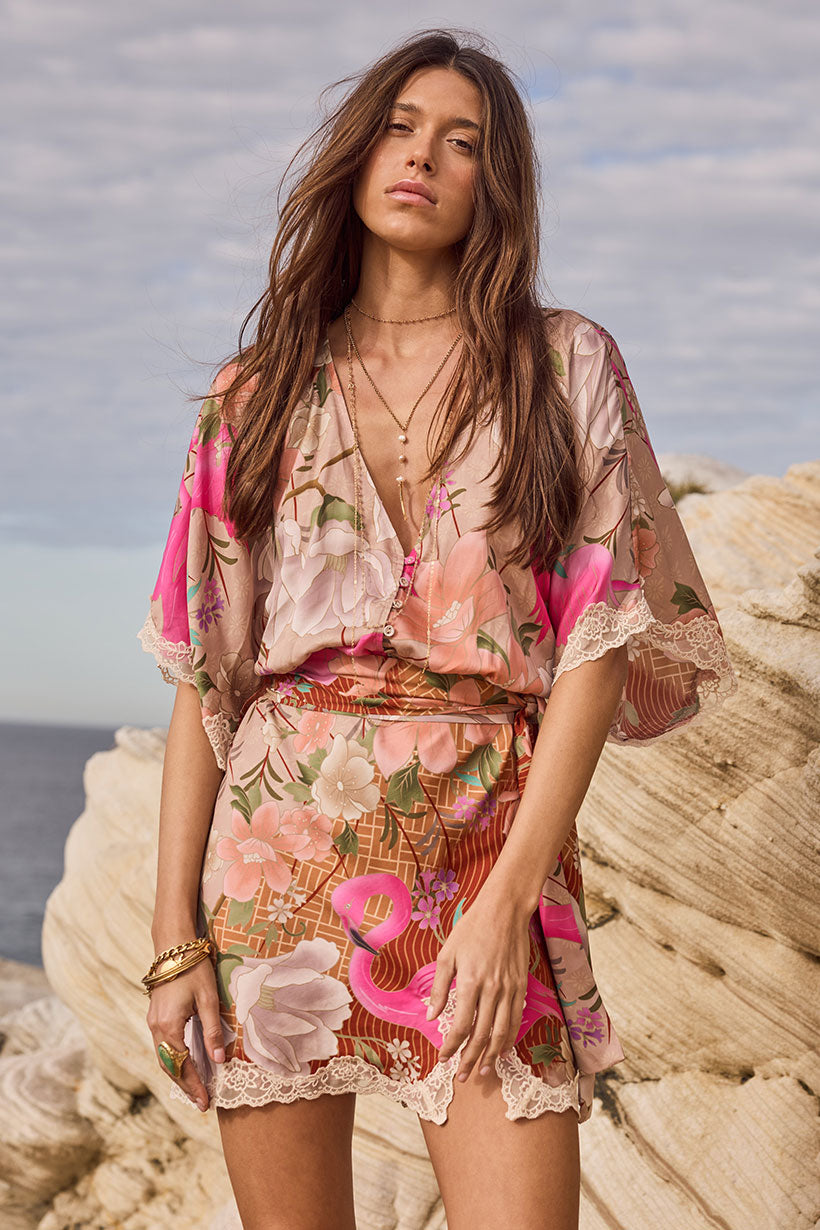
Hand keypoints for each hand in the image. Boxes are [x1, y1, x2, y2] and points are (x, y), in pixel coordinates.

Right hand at [146, 955, 224, 1110]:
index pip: (182, 1065)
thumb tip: (219, 1061)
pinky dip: (173, 1061)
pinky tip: (184, 1065)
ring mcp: (152, 1021)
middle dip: (185, 1086)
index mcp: (169, 1025)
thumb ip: (212, 1030)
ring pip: (163, 1058)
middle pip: (169, 1066)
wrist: (174, 946)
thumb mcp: (209, 998)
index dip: (194, 1085)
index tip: (205, 1103)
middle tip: (201, 1103)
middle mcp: (156, 1027)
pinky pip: (162, 1046)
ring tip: (194, 1090)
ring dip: (177, 1075)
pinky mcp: (155, 1016)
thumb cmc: (194, 968)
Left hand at [425, 888, 532, 1082]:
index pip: (461, 1025)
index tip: (443, 1058)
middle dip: (471, 1058)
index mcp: (471, 982)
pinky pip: (516, 1018)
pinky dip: (510, 1037)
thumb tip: (431, 1016)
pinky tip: (503, 1048)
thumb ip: (439, 988)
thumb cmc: (471, 928)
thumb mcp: (447, 954)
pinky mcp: (522, 985)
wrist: (505, 910)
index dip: (452, 1046)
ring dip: (492, 1054)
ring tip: (483, 1070)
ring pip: (502, 1031)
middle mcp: (493, 989)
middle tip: (463, 1076)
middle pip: (482, 1034)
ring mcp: (510, 989)